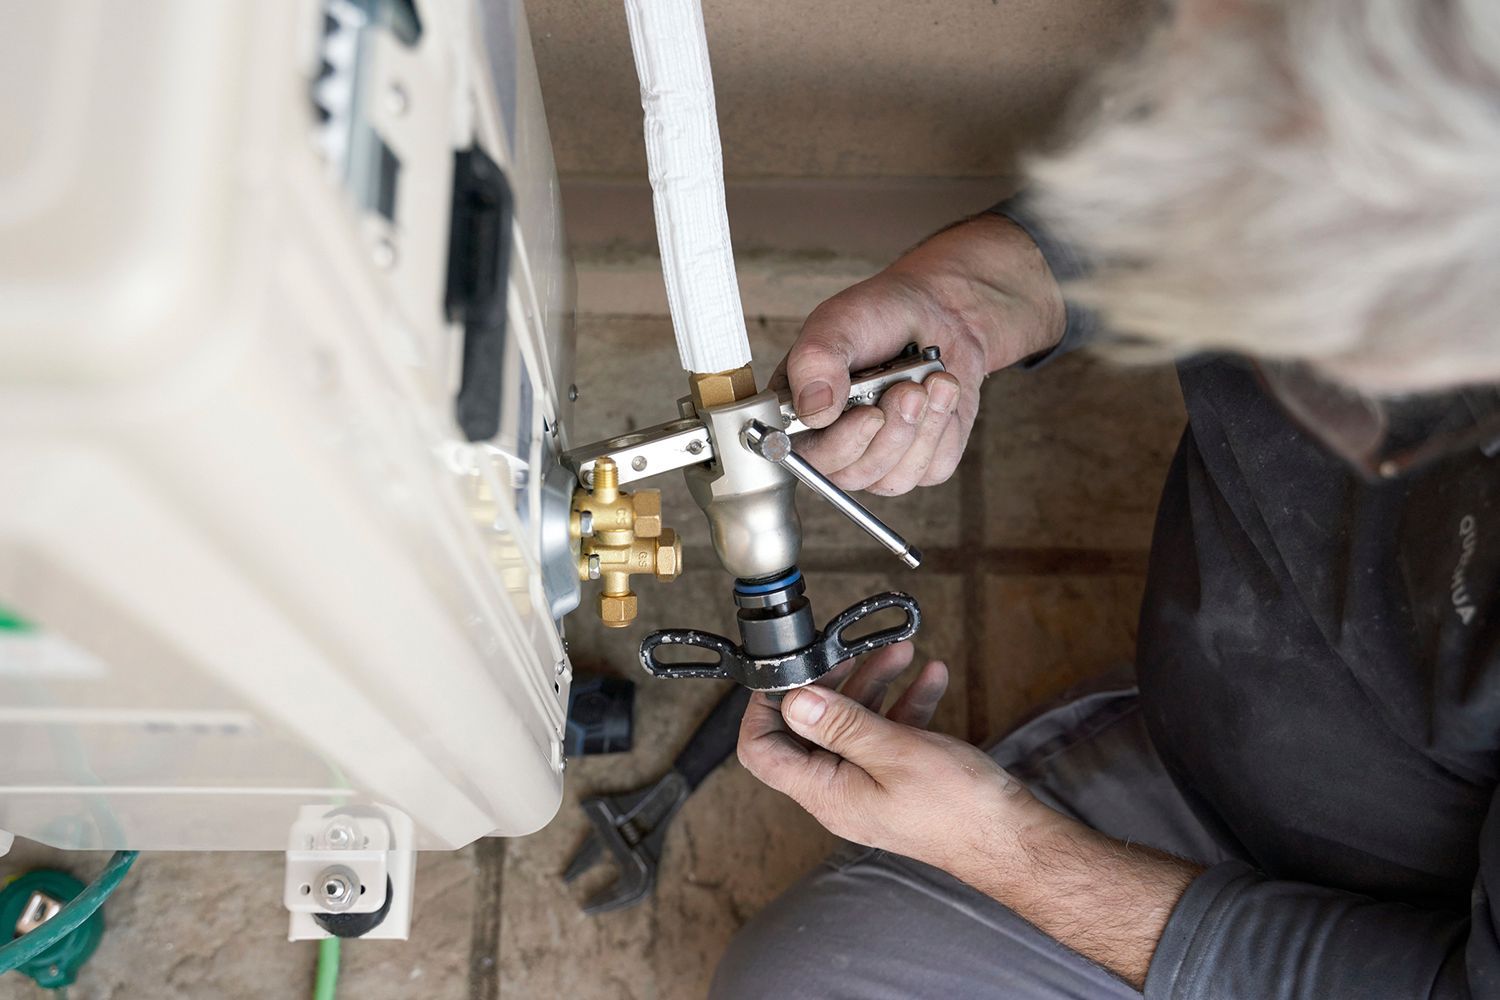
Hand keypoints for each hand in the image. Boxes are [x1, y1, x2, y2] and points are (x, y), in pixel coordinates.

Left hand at [736, 642, 1045, 872]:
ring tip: (901, 653)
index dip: (765, 708)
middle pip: (811, 729)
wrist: (1012, 840)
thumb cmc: (958, 807)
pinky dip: (906, 703)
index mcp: (826, 792)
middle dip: (832, 683)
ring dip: (875, 684)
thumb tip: (793, 701)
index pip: (763, 752)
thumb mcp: (895, 751)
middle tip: (850, 653)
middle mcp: (840, 792)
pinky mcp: (898, 781)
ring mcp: (868, 787)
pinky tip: (931, 678)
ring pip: (854, 725)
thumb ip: (840, 724)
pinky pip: (889, 735)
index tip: (788, 673)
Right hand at [775, 214, 1064, 494]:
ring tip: (932, 382)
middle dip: (891, 431)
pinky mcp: (918, 463)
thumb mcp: (837, 324)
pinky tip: (941, 394)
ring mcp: (876, 458)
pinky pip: (933, 469)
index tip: (870, 413)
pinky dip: (944, 429)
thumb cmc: (878, 316)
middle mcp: (832, 443)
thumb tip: (813, 411)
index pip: (801, 457)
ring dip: (922, 427)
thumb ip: (816, 362)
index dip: (837, 447)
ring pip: (895, 478)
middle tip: (909, 388)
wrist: (937, 313)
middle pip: (852, 474)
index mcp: (798, 413)